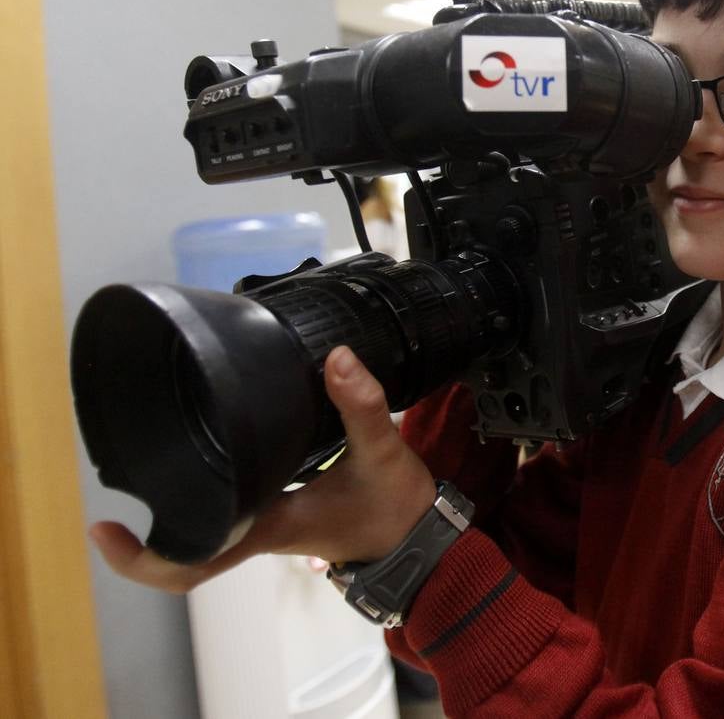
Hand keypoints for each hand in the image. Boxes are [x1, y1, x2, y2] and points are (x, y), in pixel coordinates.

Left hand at [89, 346, 436, 593]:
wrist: (421, 541)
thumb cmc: (397, 512)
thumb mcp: (382, 455)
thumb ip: (362, 406)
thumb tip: (338, 358)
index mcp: (269, 526)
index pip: (191, 563)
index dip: (141, 557)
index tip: (104, 528)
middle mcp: (259, 532)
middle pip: (184, 547)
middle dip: (145, 528)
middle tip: (113, 493)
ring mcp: (268, 528)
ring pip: (205, 528)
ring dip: (176, 508)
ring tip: (151, 460)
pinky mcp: (281, 515)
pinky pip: (229, 511)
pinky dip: (211, 491)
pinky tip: (211, 455)